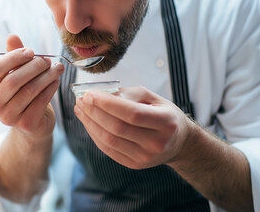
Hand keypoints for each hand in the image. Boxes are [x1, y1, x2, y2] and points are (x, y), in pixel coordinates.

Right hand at [0, 34, 63, 142]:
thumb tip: (12, 36)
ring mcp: (9, 117)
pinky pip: (41, 101)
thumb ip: (14, 56)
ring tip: (57, 68)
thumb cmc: (24, 92)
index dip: (13, 58)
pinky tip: (56, 81)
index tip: (31, 51)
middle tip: (47, 60)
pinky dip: (51, 88)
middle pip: (13, 80)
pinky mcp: (26, 124)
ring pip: (29, 90)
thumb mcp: (18, 73)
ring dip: (47, 76)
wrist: (33, 124)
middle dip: (34, 67)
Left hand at [74, 86, 193, 169]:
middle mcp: (157, 142)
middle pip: (117, 128)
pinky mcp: (135, 164)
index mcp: (165, 122)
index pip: (132, 113)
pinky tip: (88, 122)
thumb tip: (103, 94)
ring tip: (81, 109)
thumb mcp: (154, 98)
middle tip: (81, 99)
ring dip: (90, 123)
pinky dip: (94, 135)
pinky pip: (108, 150)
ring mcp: (145, 157)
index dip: (107, 104)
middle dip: (94, 112)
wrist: (179, 142)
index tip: (90, 93)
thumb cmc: (164, 115)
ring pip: (109, 140)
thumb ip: (130, 94)